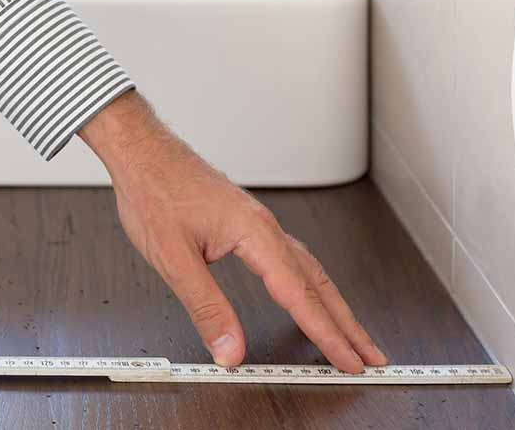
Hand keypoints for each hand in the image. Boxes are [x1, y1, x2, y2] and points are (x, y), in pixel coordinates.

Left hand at [80, 91, 387, 371]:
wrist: (143, 151)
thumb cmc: (154, 192)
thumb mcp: (173, 260)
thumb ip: (206, 308)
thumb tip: (230, 351)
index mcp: (254, 234)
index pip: (299, 295)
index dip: (327, 333)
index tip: (349, 362)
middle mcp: (265, 227)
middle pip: (318, 283)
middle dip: (348, 324)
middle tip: (372, 357)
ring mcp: (259, 224)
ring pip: (309, 270)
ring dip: (333, 305)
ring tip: (352, 335)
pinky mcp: (248, 224)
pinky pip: (292, 259)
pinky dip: (310, 285)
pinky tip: (309, 295)